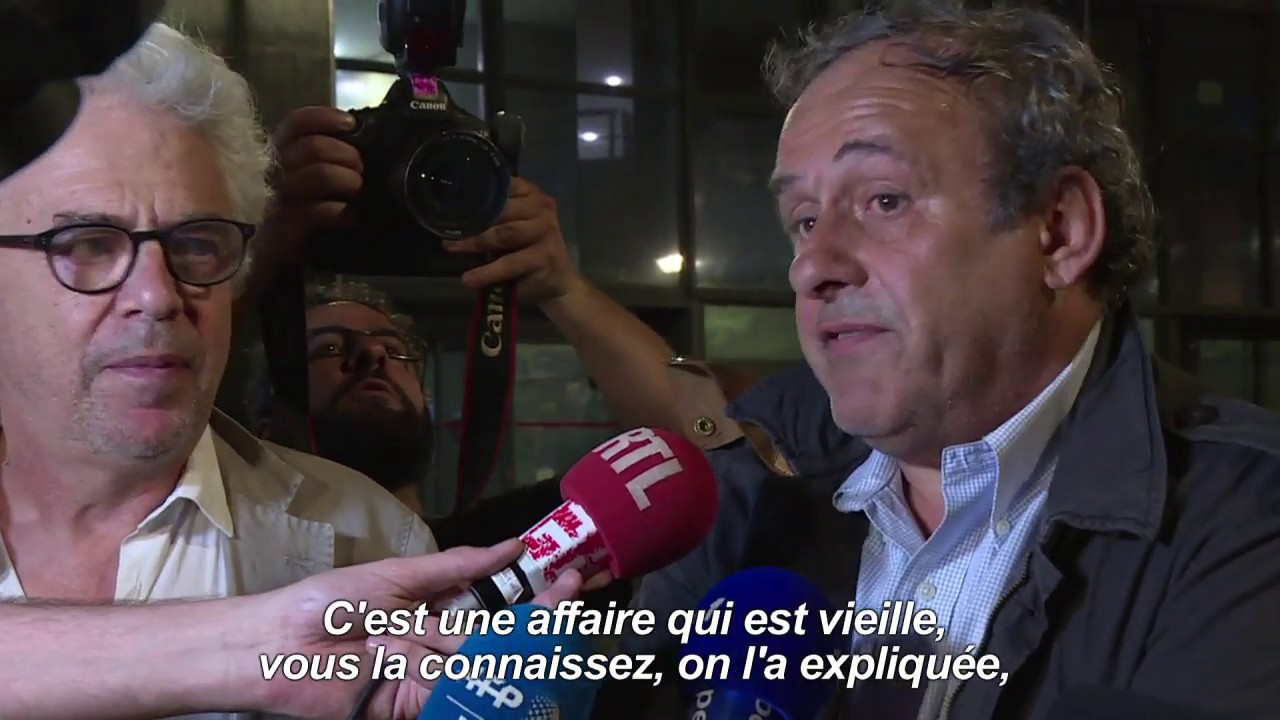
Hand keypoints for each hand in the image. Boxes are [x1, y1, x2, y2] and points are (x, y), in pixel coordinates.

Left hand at [250, 539, 584, 719]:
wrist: (276, 646)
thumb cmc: (329, 603)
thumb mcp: (396, 575)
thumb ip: (456, 567)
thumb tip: (511, 547)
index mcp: (442, 611)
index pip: (502, 607)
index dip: (538, 598)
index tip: (572, 579)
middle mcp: (443, 647)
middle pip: (501, 641)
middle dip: (531, 625)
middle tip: (567, 604)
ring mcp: (431, 680)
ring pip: (475, 665)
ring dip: (449, 646)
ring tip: (403, 637)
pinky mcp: (413, 707)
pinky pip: (446, 692)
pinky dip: (439, 674)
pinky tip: (431, 661)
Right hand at [257, 106, 361, 270]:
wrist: (258, 260)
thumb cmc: (282, 213)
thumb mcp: (293, 179)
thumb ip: (314, 158)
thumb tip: (355, 142)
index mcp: (274, 152)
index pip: (296, 123)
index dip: (325, 118)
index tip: (351, 124)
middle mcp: (272, 170)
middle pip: (316, 147)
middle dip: (349, 155)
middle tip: (361, 169)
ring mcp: (278, 199)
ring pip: (322, 174)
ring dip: (350, 181)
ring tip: (358, 192)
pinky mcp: (287, 228)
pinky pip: (324, 211)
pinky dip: (345, 213)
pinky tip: (352, 217)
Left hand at [446, 177, 583, 304]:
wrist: (558, 279)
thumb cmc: (528, 246)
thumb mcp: (514, 223)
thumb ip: (494, 213)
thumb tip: (453, 211)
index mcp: (532, 194)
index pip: (504, 184)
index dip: (479, 190)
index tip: (453, 197)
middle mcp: (542, 208)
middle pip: (502, 209)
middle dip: (472, 221)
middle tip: (447, 231)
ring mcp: (546, 232)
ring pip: (505, 234)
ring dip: (475, 242)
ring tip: (452, 248)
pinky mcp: (545, 257)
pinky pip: (510, 264)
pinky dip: (487, 272)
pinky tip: (470, 278)